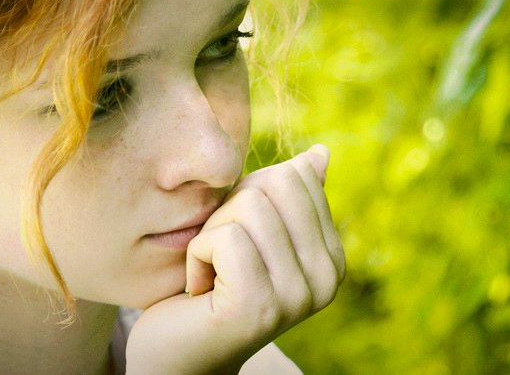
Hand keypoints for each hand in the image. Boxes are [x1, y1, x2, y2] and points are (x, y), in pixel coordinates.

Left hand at [125, 144, 344, 373]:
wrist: (178, 355)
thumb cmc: (212, 285)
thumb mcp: (251, 231)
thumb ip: (287, 197)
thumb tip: (320, 154)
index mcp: (331, 257)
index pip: (295, 176)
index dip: (250, 196)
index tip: (239, 242)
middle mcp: (327, 278)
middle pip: (273, 185)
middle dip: (230, 210)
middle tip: (221, 257)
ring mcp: (298, 295)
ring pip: (247, 208)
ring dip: (210, 236)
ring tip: (211, 275)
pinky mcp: (260, 305)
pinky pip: (225, 238)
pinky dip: (197, 256)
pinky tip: (200, 289)